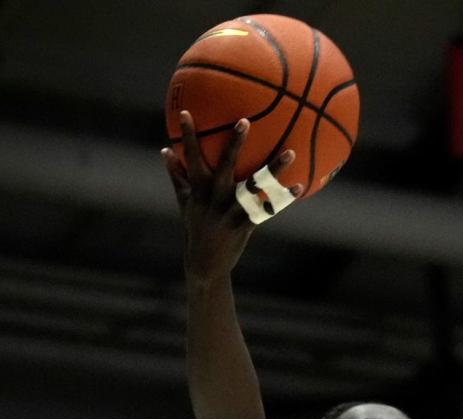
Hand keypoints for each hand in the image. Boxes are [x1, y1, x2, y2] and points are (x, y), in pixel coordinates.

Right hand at [161, 110, 301, 278]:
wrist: (205, 263)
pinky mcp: (245, 225)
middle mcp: (214, 198)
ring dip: (273, 169)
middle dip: (234, 143)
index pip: (190, 157)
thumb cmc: (195, 227)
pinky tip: (298, 186)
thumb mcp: (184, 202)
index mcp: (198, 189)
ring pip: (254, 186)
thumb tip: (164, 151)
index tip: (186, 112)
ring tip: (291, 152)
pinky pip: (268, 208)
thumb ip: (177, 176)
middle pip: (225, 165)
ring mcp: (230, 211)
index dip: (187, 135)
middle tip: (245, 120)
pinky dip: (283, 198)